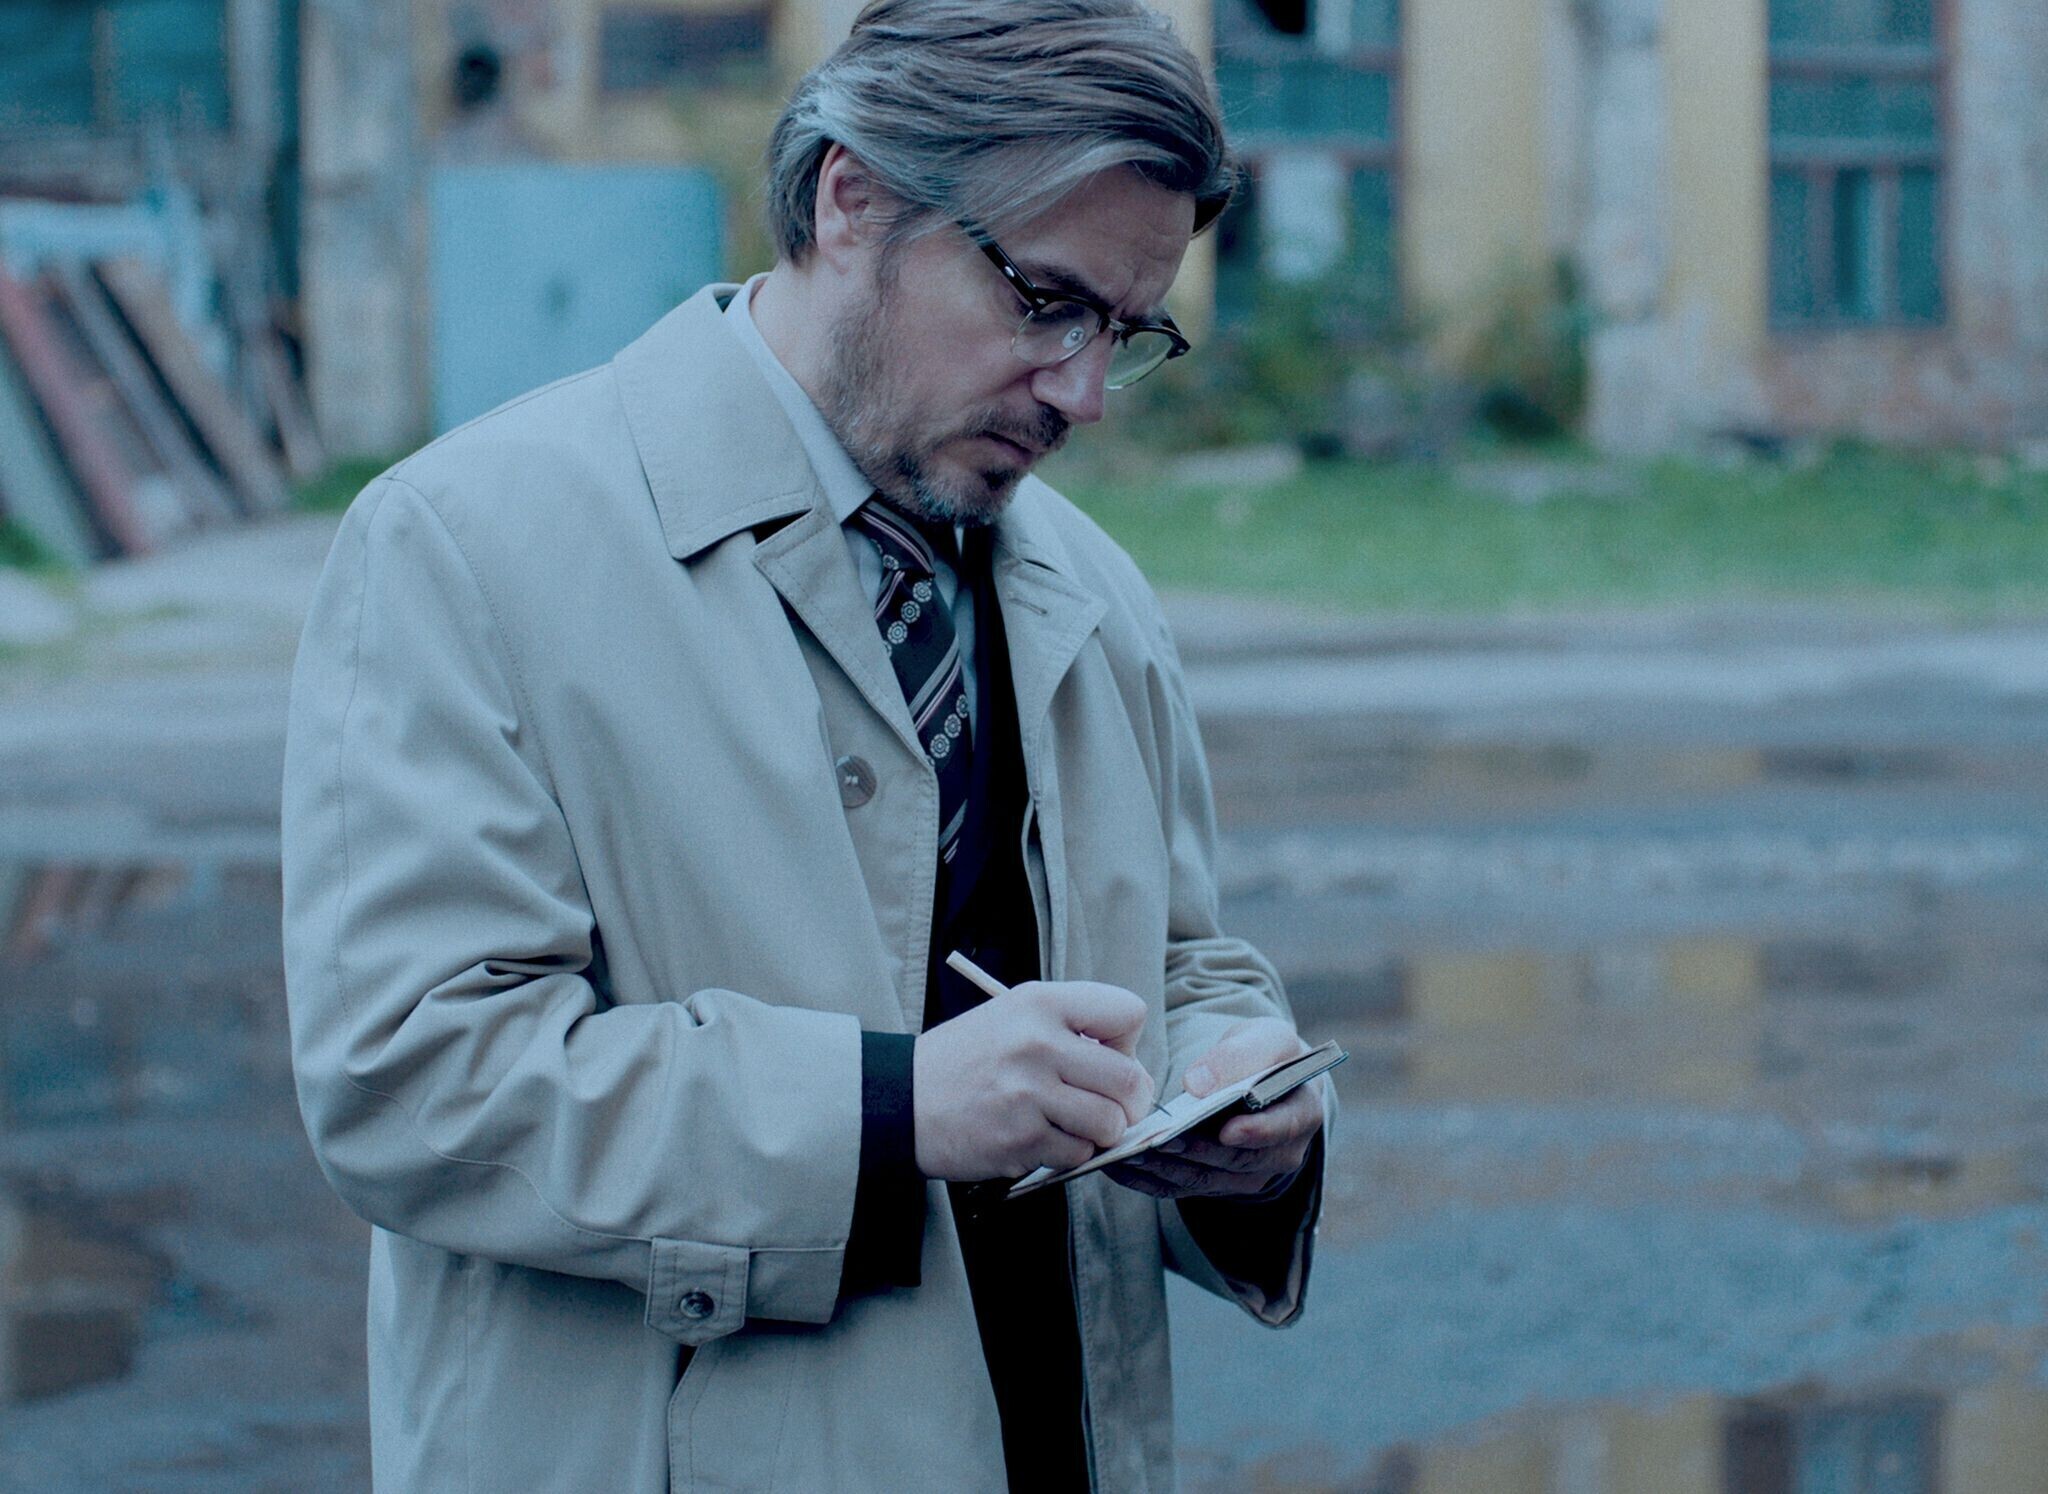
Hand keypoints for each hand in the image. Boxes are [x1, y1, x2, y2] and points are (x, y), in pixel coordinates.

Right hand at [913, 980, 1154, 1180]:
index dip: (1128, 1044)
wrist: (903, 1100)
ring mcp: (1029, 1092)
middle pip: (1130, 1079)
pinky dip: (1069, 1153)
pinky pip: (1078, 1153)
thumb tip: (1129, 1064)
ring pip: (1110, 1123)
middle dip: (1128, 1102)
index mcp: (1041, 1003)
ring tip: (1070, 1124)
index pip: (1128, 1014)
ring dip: (1099, 1132)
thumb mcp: (1013, 1015)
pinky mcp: (1021, 1138)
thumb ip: (1070, 1027)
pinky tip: (1042, 1138)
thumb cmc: (967, 1060)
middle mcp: (1038, 1042)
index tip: (1106, 1058)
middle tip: (1107, 1106)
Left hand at [1106, 1018, 1321, 1200]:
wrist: (1261, 1080)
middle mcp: (1281, 1153)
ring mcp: (1248, 1175)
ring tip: (1132, 1152)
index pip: (1284, 1128)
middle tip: (1164, 1141)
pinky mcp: (1217, 1184)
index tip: (1227, 1130)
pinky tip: (1120, 1165)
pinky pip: (1183, 1188)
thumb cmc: (1266, 1056)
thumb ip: (1240, 1054)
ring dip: (1168, 1169)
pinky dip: (1150, 1179)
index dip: (1257, 1132)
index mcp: (1302, 1112)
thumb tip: (1198, 1084)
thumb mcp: (1266, 1038)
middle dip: (1199, 1152)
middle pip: (1239, 1161)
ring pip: (1206, 1179)